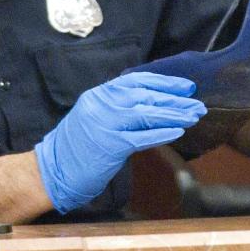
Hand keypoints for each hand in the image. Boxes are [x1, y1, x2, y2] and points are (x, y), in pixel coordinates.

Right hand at [34, 72, 205, 212]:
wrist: (52, 169)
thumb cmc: (75, 147)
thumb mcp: (93, 117)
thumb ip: (117, 108)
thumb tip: (151, 104)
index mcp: (98, 95)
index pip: (135, 80)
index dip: (162, 82)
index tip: (184, 86)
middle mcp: (101, 104)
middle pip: (144, 95)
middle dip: (174, 99)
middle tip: (197, 102)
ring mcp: (104, 124)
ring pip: (146, 113)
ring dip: (173, 114)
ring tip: (194, 115)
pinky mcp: (109, 145)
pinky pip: (141, 137)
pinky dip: (161, 133)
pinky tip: (178, 131)